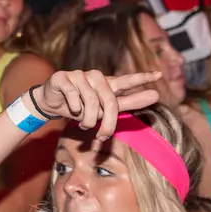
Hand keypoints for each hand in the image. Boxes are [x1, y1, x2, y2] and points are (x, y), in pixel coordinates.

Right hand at [32, 70, 162, 140]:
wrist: (51, 103)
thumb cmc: (81, 107)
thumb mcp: (103, 111)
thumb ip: (128, 103)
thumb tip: (156, 95)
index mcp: (107, 84)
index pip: (127, 80)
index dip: (142, 78)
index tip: (159, 75)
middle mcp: (95, 77)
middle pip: (110, 100)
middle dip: (108, 122)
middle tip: (103, 136)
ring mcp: (79, 75)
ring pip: (91, 101)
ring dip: (88, 118)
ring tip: (84, 123)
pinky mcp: (63, 77)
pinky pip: (73, 96)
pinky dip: (74, 107)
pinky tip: (72, 108)